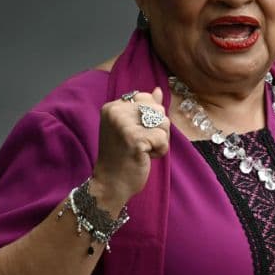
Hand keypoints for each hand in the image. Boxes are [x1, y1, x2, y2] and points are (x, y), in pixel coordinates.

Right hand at [91, 87, 169, 209]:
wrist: (110, 184)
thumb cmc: (122, 157)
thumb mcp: (131, 128)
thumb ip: (145, 108)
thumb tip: (159, 89)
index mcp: (113, 106)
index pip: (147, 99)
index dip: (150, 118)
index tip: (134, 134)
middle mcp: (116, 111)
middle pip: (159, 111)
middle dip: (157, 130)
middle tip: (140, 144)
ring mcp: (124, 124)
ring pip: (164, 123)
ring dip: (160, 141)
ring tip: (142, 150)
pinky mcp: (135, 139)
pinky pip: (163, 139)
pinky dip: (160, 151)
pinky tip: (144, 157)